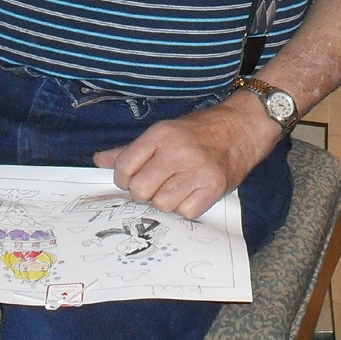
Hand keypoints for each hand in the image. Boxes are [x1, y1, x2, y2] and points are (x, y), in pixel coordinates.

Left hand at [93, 92, 269, 218]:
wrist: (242, 127)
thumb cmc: (200, 132)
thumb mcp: (164, 132)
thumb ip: (131, 150)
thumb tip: (98, 162)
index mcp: (161, 134)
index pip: (123, 168)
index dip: (125, 180)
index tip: (136, 178)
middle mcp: (177, 151)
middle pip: (140, 191)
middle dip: (145, 193)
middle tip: (159, 185)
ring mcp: (197, 169)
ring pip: (162, 204)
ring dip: (167, 202)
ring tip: (178, 188)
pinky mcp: (214, 185)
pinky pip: (187, 212)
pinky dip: (188, 208)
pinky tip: (194, 194)